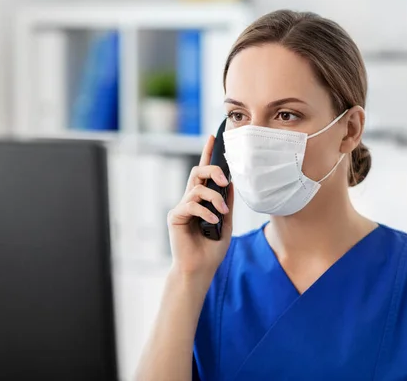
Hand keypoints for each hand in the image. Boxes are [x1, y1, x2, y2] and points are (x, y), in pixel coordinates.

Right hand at [166, 135, 233, 278]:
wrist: (200, 269)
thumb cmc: (212, 249)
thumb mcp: (226, 222)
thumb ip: (227, 202)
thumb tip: (231, 182)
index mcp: (202, 200)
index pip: (203, 172)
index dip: (207, 153)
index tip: (212, 137)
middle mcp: (190, 200)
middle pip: (198, 172)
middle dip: (213, 170)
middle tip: (225, 181)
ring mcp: (182, 208)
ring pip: (197, 187)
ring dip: (214, 198)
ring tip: (222, 213)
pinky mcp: (176, 216)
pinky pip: (192, 205)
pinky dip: (206, 212)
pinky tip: (213, 222)